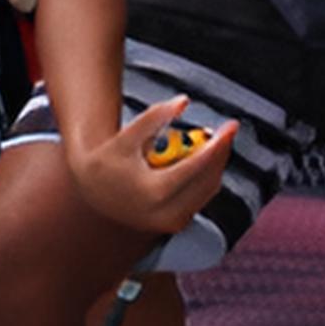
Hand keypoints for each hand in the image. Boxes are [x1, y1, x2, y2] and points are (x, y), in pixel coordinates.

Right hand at [65, 95, 234, 241]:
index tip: (231, 127)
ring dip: (217, 164)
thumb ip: (155, 116)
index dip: (217, 145)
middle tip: (228, 129)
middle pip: (208, 179)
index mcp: (153, 192)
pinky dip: (207, 176)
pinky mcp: (176, 224)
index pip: (195, 167)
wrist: (93, 190)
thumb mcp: (127, 136)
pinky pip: (201, 197)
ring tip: (214, 139)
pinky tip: (204, 156)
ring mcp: (172, 222)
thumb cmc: (109, 159)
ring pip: (209, 189)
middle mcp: (166, 213)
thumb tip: (184, 101)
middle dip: (221, 152)